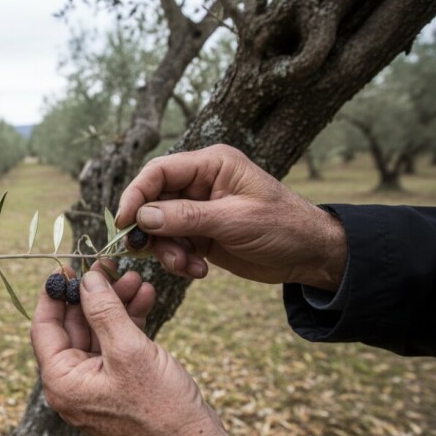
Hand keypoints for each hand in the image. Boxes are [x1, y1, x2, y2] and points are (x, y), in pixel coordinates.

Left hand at [31, 262, 227, 435]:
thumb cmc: (160, 409)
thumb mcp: (129, 351)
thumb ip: (104, 311)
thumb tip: (87, 279)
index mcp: (62, 381)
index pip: (44, 327)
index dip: (54, 294)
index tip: (67, 268)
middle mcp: (74, 383)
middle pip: (74, 326)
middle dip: (94, 295)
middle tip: (109, 267)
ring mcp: (98, 383)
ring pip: (99, 331)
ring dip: (116, 304)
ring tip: (136, 279)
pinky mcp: (122, 382)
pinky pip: (117, 344)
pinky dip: (130, 320)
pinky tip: (145, 297)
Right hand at [116, 144, 346, 290]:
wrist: (311, 256)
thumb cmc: (283, 227)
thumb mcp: (235, 220)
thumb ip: (186, 217)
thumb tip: (142, 217)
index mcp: (211, 164)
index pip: (159, 171)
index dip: (136, 194)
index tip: (123, 222)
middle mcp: (201, 182)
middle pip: (153, 200)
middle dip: (152, 230)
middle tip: (151, 253)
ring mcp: (199, 209)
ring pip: (160, 227)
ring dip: (167, 250)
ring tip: (188, 266)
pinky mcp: (200, 233)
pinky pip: (173, 244)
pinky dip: (179, 260)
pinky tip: (199, 271)